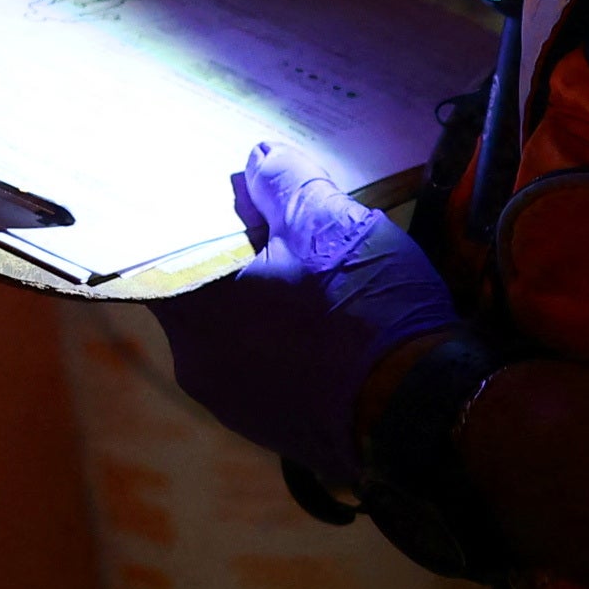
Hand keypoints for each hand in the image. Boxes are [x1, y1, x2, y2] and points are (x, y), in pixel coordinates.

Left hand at [158, 143, 467, 493]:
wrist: (426, 414)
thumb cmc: (366, 313)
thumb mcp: (329, 224)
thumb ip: (283, 184)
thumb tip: (257, 159)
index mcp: (192, 310)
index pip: (162, 254)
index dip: (190, 221)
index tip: (217, 202)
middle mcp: (196, 364)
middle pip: (202, 294)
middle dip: (236, 262)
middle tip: (276, 231)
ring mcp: (234, 404)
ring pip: (237, 335)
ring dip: (265, 307)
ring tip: (313, 280)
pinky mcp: (274, 429)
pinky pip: (268, 371)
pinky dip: (288, 347)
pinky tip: (329, 330)